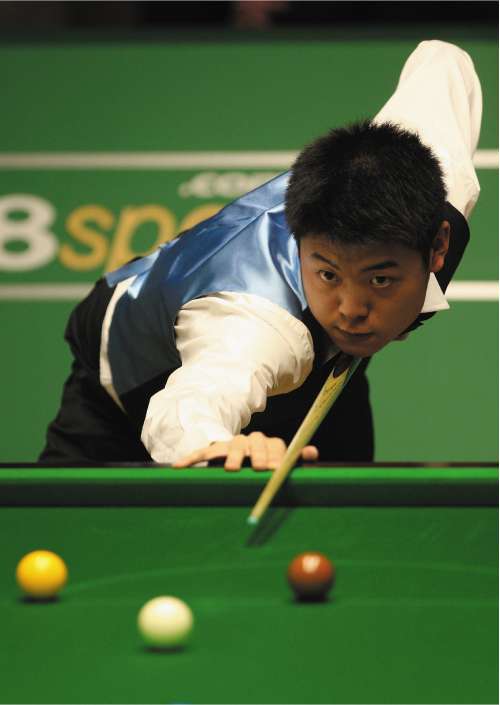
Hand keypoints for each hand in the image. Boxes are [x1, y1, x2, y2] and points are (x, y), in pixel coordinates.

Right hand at [172, 431, 318, 471]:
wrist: (235, 457)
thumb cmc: (260, 465)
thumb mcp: (279, 464)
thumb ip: (294, 460)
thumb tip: (313, 452)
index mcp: (268, 444)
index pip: (276, 445)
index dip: (278, 457)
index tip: (278, 469)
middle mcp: (250, 441)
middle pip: (255, 441)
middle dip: (258, 454)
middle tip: (260, 468)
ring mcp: (230, 445)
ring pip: (232, 445)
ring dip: (232, 456)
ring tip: (232, 468)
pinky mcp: (213, 452)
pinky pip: (202, 453)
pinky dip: (193, 459)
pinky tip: (180, 467)